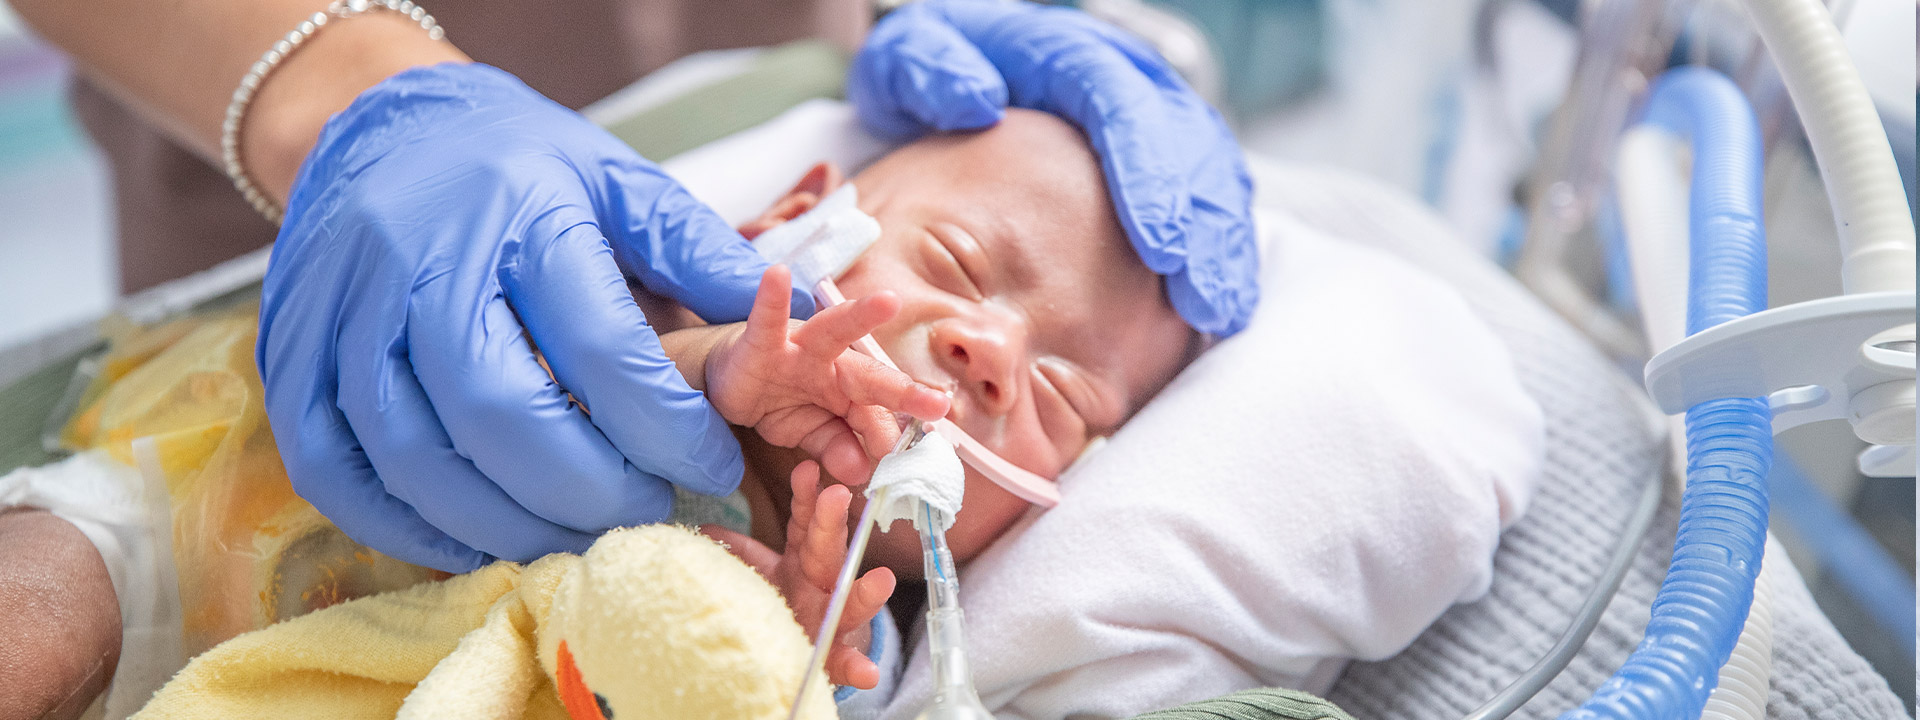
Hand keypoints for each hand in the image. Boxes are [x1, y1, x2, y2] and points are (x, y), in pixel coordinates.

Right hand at [258, 63, 808, 571]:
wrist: (378, 124)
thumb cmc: (518, 166)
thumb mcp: (619, 182)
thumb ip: (701, 256)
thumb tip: (806, 316)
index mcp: (521, 218)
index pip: (601, 349)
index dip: (665, 428)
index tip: (712, 465)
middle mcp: (423, 266)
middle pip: (502, 416)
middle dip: (590, 492)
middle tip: (649, 517)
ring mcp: (343, 317)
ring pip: (416, 458)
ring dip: (505, 521)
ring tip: (575, 535)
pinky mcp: (290, 361)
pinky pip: (337, 473)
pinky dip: (408, 526)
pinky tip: (476, 535)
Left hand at [703, 461, 895, 688]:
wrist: (810, 646)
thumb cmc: (788, 601)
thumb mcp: (764, 573)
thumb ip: (741, 553)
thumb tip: (707, 529)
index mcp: (803, 557)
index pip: (804, 521)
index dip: (806, 496)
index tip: (807, 470)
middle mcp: (822, 582)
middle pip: (828, 550)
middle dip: (832, 523)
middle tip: (837, 495)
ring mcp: (832, 617)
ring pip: (850, 602)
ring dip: (866, 593)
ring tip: (881, 579)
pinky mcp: (833, 654)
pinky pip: (845, 661)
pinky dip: (857, 666)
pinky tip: (868, 672)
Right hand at [705, 266, 950, 483]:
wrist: (732, 381)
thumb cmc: (782, 401)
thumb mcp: (810, 432)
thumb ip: (835, 447)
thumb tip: (859, 473)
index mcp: (850, 392)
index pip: (878, 416)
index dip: (894, 438)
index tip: (916, 460)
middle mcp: (834, 364)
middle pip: (872, 376)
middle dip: (904, 390)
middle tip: (939, 405)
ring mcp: (800, 349)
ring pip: (833, 330)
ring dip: (861, 315)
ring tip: (888, 302)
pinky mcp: (762, 342)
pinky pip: (766, 321)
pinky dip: (770, 300)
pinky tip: (777, 275)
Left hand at [849, 0, 1259, 335]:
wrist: (972, 68)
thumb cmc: (940, 76)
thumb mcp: (911, 59)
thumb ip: (927, 70)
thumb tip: (972, 100)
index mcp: (1071, 59)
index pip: (1123, 108)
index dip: (1148, 178)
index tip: (1158, 245)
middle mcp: (1131, 83)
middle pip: (1187, 149)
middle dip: (1202, 227)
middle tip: (1202, 299)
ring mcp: (1160, 121)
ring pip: (1213, 178)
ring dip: (1220, 248)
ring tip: (1218, 313)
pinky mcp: (1173, 161)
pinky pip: (1213, 206)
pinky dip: (1219, 257)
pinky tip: (1218, 313)